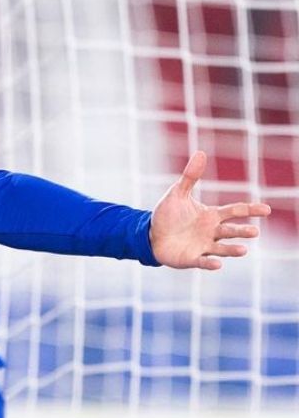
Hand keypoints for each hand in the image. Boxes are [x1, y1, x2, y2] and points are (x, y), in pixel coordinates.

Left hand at [150, 151, 270, 269]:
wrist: (150, 235)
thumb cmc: (168, 215)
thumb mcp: (178, 193)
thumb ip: (190, 176)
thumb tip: (200, 153)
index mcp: (211, 216)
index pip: (235, 211)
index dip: (250, 210)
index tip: (266, 209)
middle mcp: (211, 232)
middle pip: (231, 231)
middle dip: (243, 231)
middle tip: (255, 231)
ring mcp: (203, 246)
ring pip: (221, 248)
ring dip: (232, 250)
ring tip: (243, 249)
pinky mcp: (191, 259)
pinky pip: (203, 262)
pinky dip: (210, 264)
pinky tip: (218, 264)